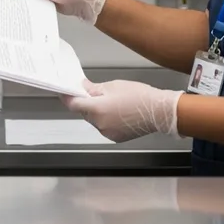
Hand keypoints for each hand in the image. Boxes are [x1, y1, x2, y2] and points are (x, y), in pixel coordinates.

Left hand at [64, 80, 181, 142]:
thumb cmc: (139, 96)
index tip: (65, 93)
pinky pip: (104, 127)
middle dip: (86, 103)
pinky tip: (118, 112)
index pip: (74, 105)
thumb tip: (82, 88)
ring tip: (113, 103)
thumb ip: (94, 89)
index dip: (68, 97)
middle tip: (95, 93)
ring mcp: (107, 133)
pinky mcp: (115, 138)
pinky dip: (106, 120)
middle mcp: (100, 124)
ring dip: (97, 112)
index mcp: (97, 109)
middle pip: (84, 112)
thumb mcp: (113, 86)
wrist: (158, 111)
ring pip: (94, 120)